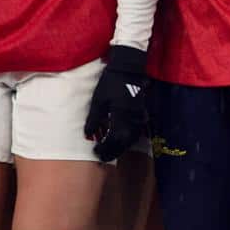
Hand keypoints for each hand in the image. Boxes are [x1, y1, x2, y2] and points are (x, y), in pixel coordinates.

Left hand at [84, 44, 150, 162]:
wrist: (128, 71)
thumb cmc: (110, 84)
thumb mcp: (98, 101)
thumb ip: (94, 119)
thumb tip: (88, 134)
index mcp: (121, 117)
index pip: (113, 140)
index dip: (105, 148)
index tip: (96, 153)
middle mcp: (133, 121)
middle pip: (124, 143)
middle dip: (112, 151)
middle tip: (102, 158)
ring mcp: (139, 119)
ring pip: (131, 139)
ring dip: (120, 148)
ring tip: (110, 153)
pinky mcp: (141, 115)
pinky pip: (135, 133)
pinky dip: (127, 140)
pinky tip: (120, 141)